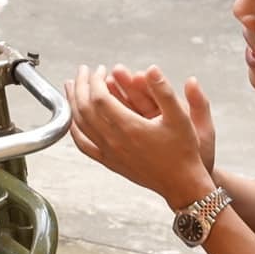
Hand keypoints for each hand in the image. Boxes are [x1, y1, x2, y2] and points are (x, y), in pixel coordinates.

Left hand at [68, 63, 214, 208]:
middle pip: (85, 108)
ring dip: (73, 102)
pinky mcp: (109, 162)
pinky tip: (73, 118)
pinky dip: (74, 128)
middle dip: (81, 86)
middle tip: (83, 71)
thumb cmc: (183, 151)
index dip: (96, 79)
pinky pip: (83, 144)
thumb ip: (164, 91)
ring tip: (71, 86)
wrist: (181, 184)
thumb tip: (152, 69)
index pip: (99, 97)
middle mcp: (114, 141)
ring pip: (80, 124)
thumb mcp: (180, 117)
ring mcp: (109, 153)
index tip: (101, 69)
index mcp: (129, 127)